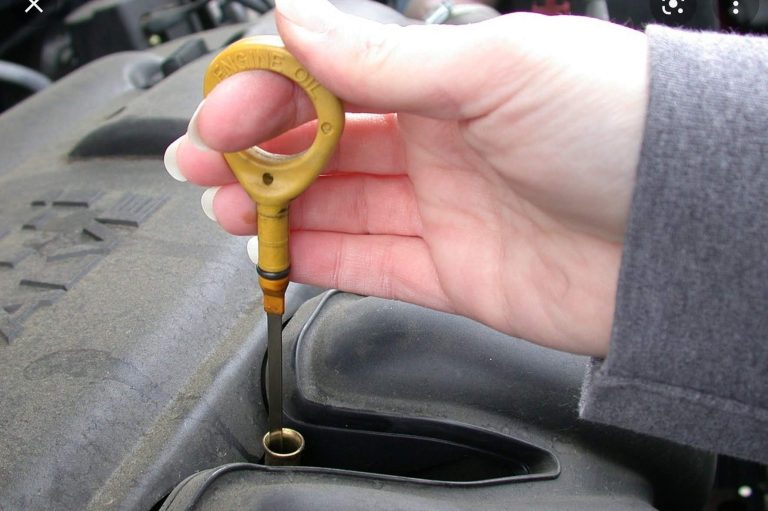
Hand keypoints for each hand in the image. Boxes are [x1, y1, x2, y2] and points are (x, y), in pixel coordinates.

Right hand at [165, 0, 648, 356]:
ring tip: (225, 206)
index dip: (272, 92)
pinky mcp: (452, 270)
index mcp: (450, 79)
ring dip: (276, 204)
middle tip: (204, 162)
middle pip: (325, 141)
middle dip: (257, 149)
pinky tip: (277, 248)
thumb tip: (298, 19)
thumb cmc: (621, 127)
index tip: (226, 112)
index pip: (334, 77)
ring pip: (337, 204)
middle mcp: (443, 140)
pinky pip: (369, 263)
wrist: (685, 233)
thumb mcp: (497, 70)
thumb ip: (387, 60)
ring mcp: (445, 207)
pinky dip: (319, 257)